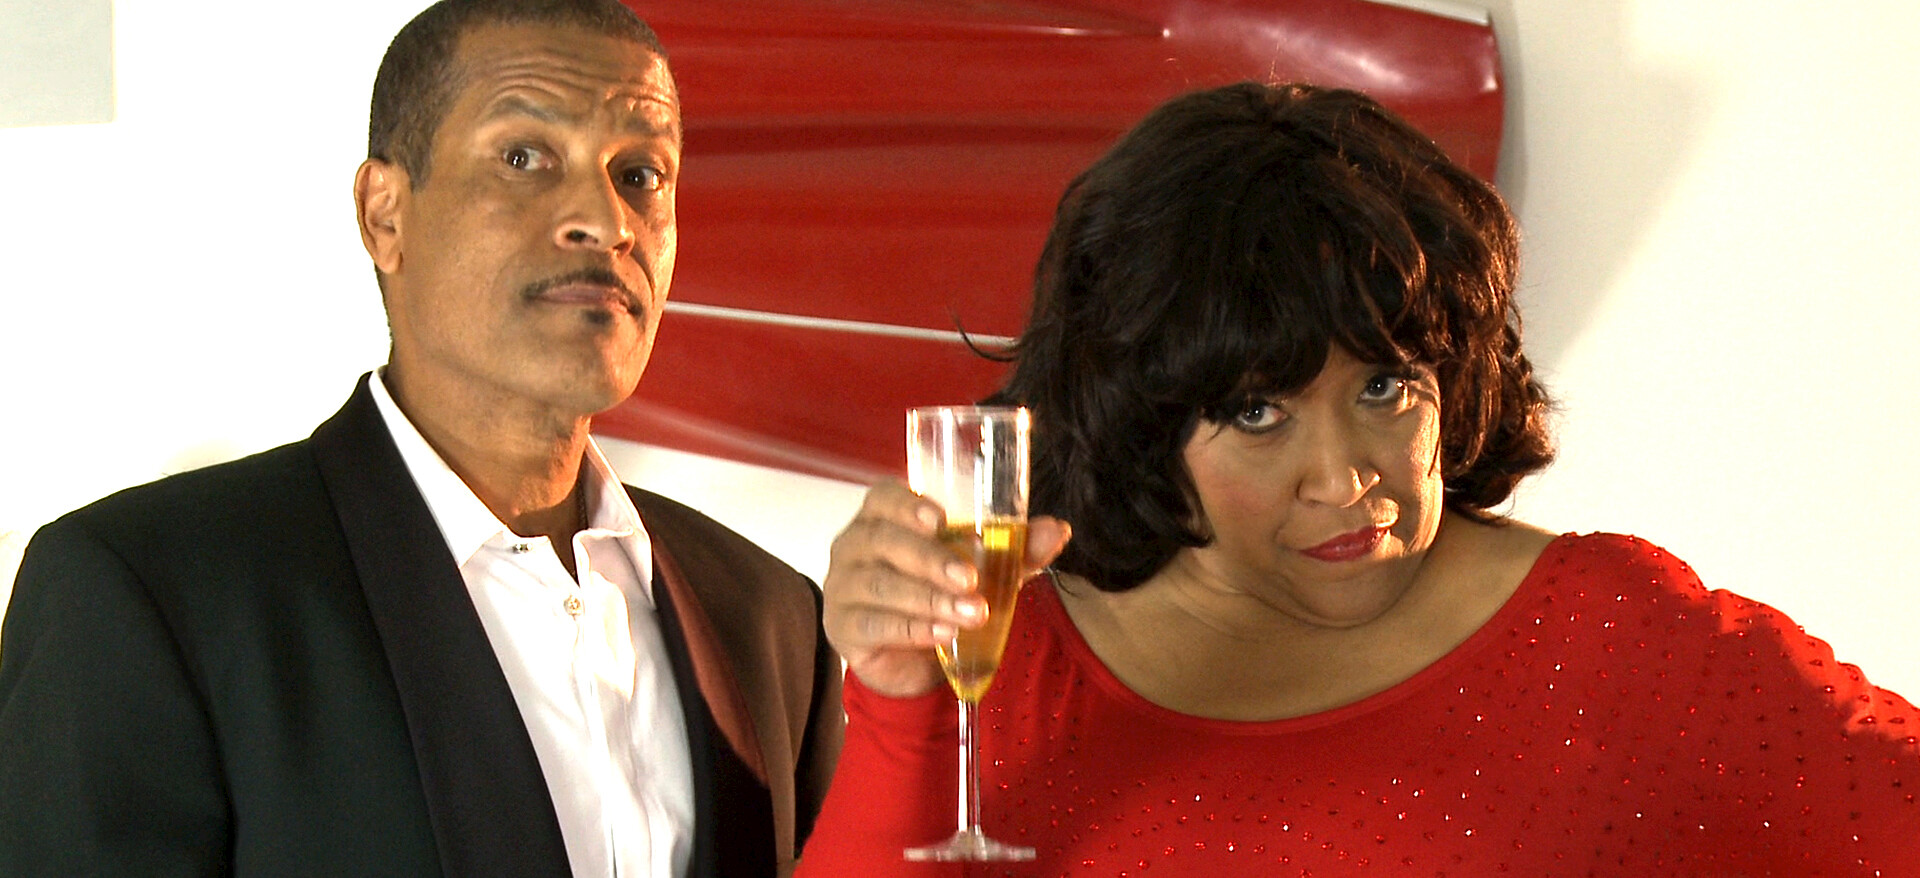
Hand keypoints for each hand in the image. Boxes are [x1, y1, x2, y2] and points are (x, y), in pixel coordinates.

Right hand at [822, 480, 1070, 697]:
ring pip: (881, 585)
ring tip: (970, 614)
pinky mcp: (842, 627)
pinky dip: (912, 629)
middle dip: (932, 560)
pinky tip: (944, 635)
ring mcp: (842, 586)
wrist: (916, 659)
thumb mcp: (985, 569)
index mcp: (883, 517)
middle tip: (972, 579)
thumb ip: (1017, 548)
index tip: (941, 520)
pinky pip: (873, 624)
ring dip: (929, 599)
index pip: (884, 497)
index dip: (908, 505)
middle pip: (884, 541)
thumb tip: (1058, 530)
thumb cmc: (942, 594)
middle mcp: (854, 544)